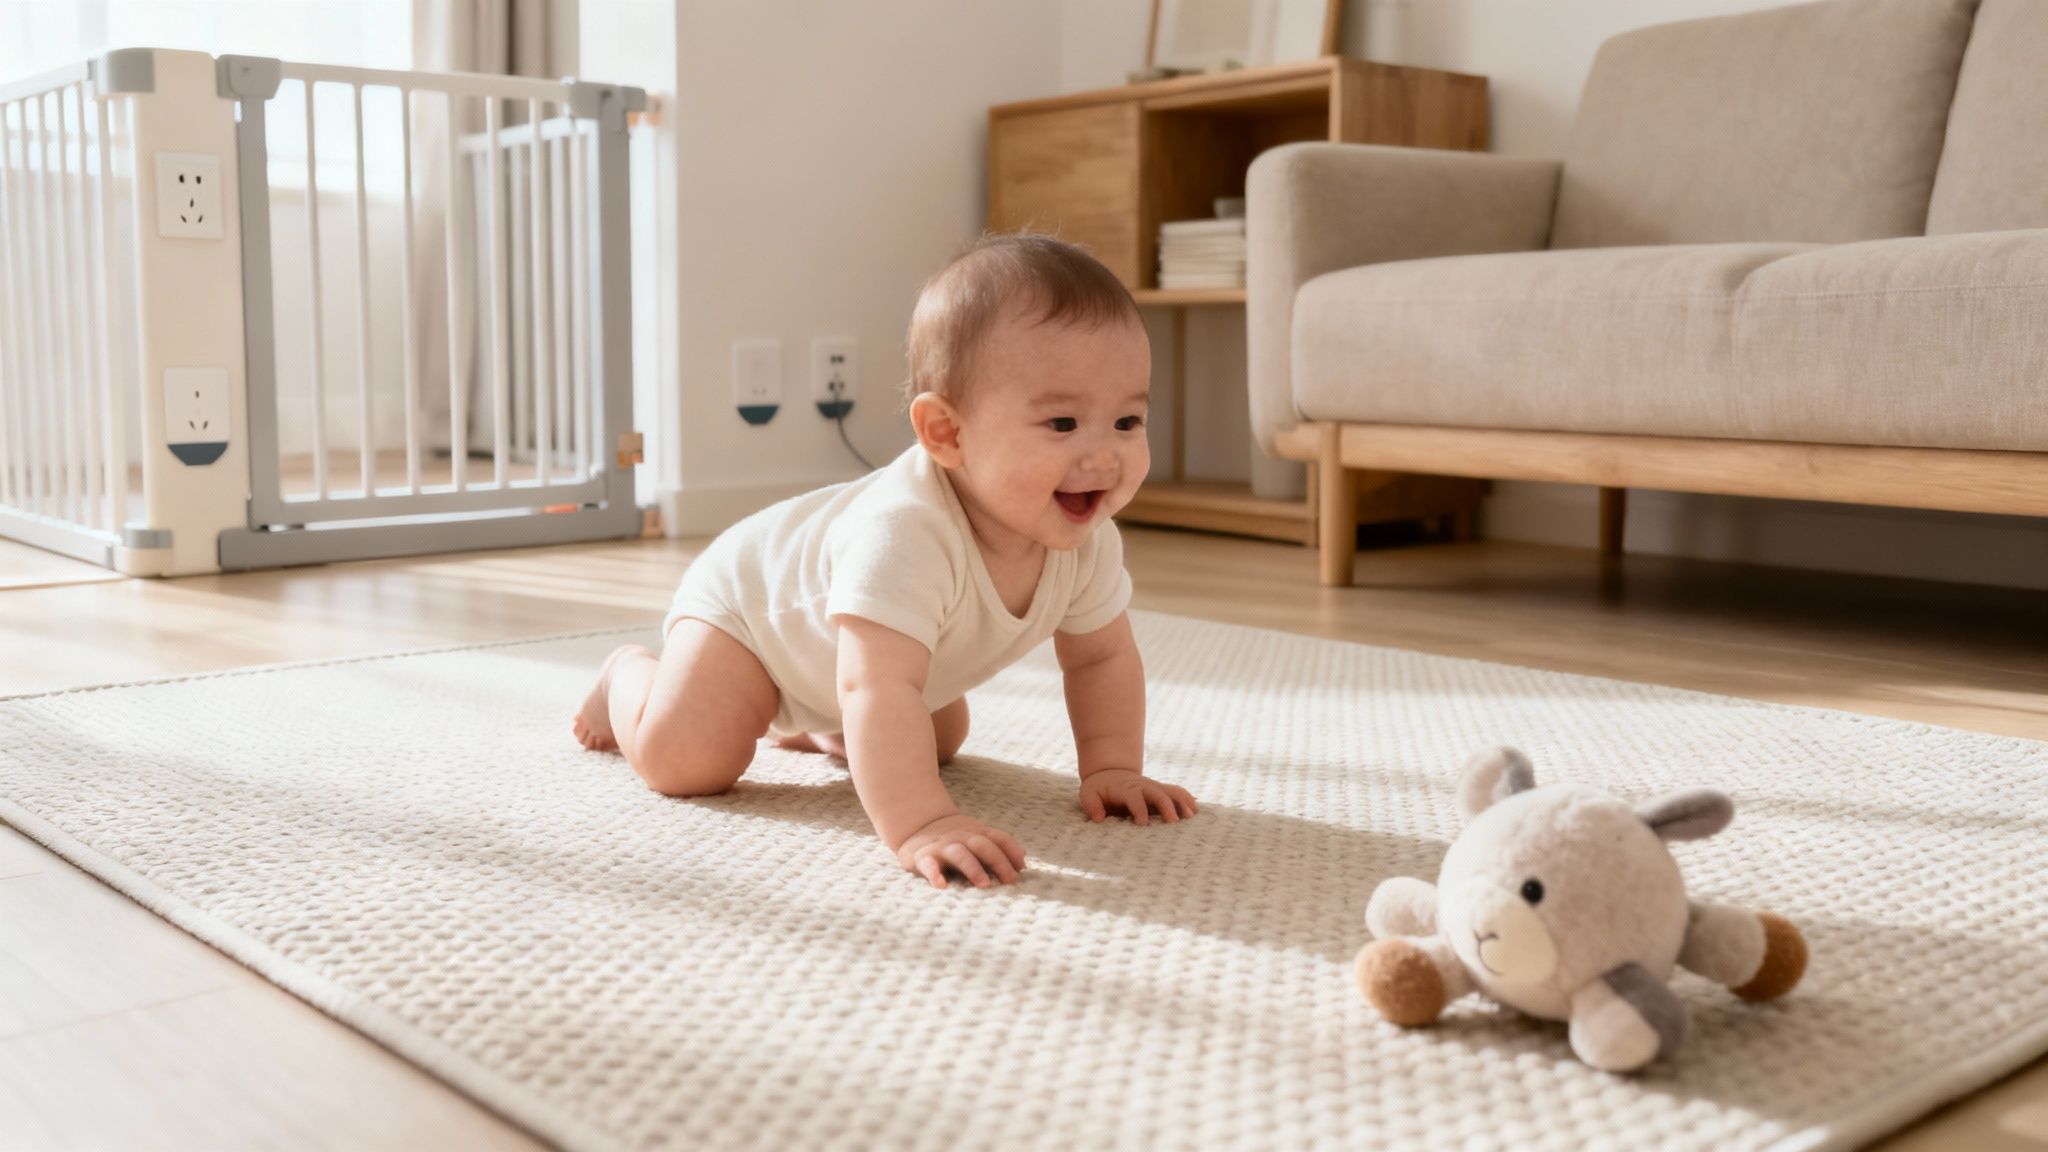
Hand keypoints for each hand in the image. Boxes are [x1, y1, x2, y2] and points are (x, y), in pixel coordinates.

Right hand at [895, 813, 1026, 888]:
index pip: (999, 838)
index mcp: (977, 833)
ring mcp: (942, 847)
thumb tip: (1023, 863)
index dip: (1012, 851)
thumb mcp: (976, 838)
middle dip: (999, 861)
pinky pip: (928, 865)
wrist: (915, 824)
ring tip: (984, 884)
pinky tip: (941, 885)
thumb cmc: (954, 840)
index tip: (1022, 867)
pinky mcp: (923, 857)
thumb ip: (997, 848)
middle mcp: (962, 838)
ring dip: (973, 868)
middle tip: (1010, 881)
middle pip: (983, 845)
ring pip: (960, 854)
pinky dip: (934, 874)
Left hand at [1078, 769, 1196, 825]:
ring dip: (1182, 802)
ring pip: (1171, 791)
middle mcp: (1143, 786)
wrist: (1110, 773)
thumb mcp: (1088, 794)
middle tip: (1173, 822)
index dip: (1139, 810)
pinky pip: (1178, 792)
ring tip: (1192, 817)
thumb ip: (1091, 805)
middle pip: (1157, 793)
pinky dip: (1188, 800)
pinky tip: (1197, 813)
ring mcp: (1154, 787)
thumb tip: (1098, 819)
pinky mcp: (1161, 790)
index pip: (1134, 798)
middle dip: (1166, 806)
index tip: (1142, 824)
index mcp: (1125, 789)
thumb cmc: (1099, 789)